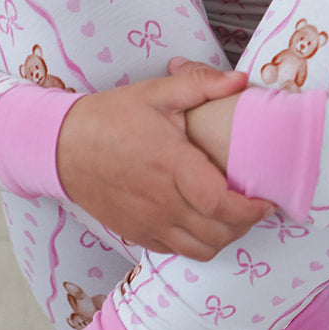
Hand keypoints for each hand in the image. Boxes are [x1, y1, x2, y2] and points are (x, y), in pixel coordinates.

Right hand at [55, 63, 272, 261]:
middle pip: (217, 233)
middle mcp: (161, 201)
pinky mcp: (136, 233)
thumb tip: (240, 79)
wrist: (62, 147)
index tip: (266, 200)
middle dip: (245, 224)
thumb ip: (201, 84)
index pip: (220, 203)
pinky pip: (176, 250)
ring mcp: (147, 222)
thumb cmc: (110, 117)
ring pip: (200, 250)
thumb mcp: (156, 92)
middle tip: (254, 206)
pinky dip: (197, 243)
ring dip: (223, 238)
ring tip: (232, 216)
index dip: (250, 209)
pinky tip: (201, 220)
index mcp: (171, 165)